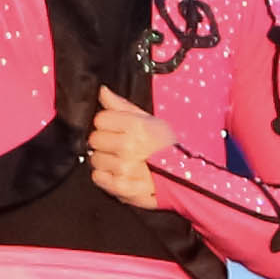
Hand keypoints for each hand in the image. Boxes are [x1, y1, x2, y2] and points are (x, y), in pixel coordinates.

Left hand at [86, 89, 171, 209]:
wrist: (184, 178)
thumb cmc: (168, 148)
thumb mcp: (150, 121)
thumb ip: (122, 106)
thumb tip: (103, 91)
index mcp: (137, 126)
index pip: (100, 119)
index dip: (108, 124)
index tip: (118, 130)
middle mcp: (129, 146)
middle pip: (95, 139)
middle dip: (105, 142)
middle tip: (120, 147)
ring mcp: (125, 168)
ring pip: (96, 159)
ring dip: (106, 161)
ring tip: (123, 162)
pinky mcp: (122, 187)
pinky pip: (98, 177)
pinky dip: (105, 177)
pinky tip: (118, 174)